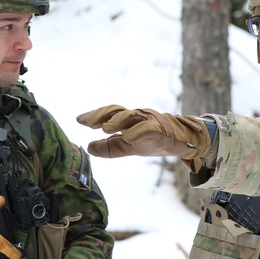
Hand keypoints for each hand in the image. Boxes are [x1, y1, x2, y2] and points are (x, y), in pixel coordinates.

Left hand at [76, 105, 210, 158]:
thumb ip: (109, 147)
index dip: (94, 116)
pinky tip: (127, 136)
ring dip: (117, 120)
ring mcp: (148, 121)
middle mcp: (136, 117)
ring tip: (105, 127)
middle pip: (117, 111)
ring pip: (131, 116)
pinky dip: (137, 131)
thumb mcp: (127, 147)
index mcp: (127, 121)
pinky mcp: (160, 129)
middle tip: (87, 122)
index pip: (108, 115)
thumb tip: (88, 147)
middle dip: (101, 115)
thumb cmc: (153, 141)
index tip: (79, 120)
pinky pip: (147, 128)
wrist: (180, 141)